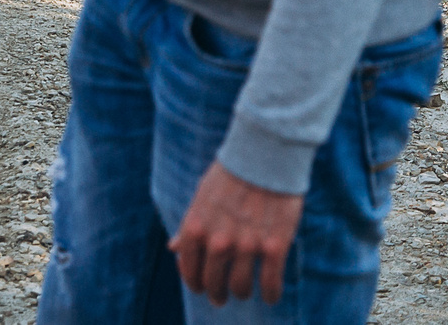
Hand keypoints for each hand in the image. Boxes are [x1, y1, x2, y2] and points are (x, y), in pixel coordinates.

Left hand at [169, 162, 302, 305]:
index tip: (202, 285)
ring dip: (241, 293)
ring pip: (240, 288)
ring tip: (244, 290)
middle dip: (217, 294)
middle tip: (221, 295)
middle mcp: (218, 241)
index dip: (195, 282)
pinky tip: (270, 295)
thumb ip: (189, 226)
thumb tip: (173, 247)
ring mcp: (246, 246)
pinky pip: (270, 284)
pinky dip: (271, 294)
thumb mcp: (202, 197)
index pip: (189, 271)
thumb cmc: (231, 173)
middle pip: (214, 285)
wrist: (265, 153)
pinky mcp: (274, 246)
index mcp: (196, 228)